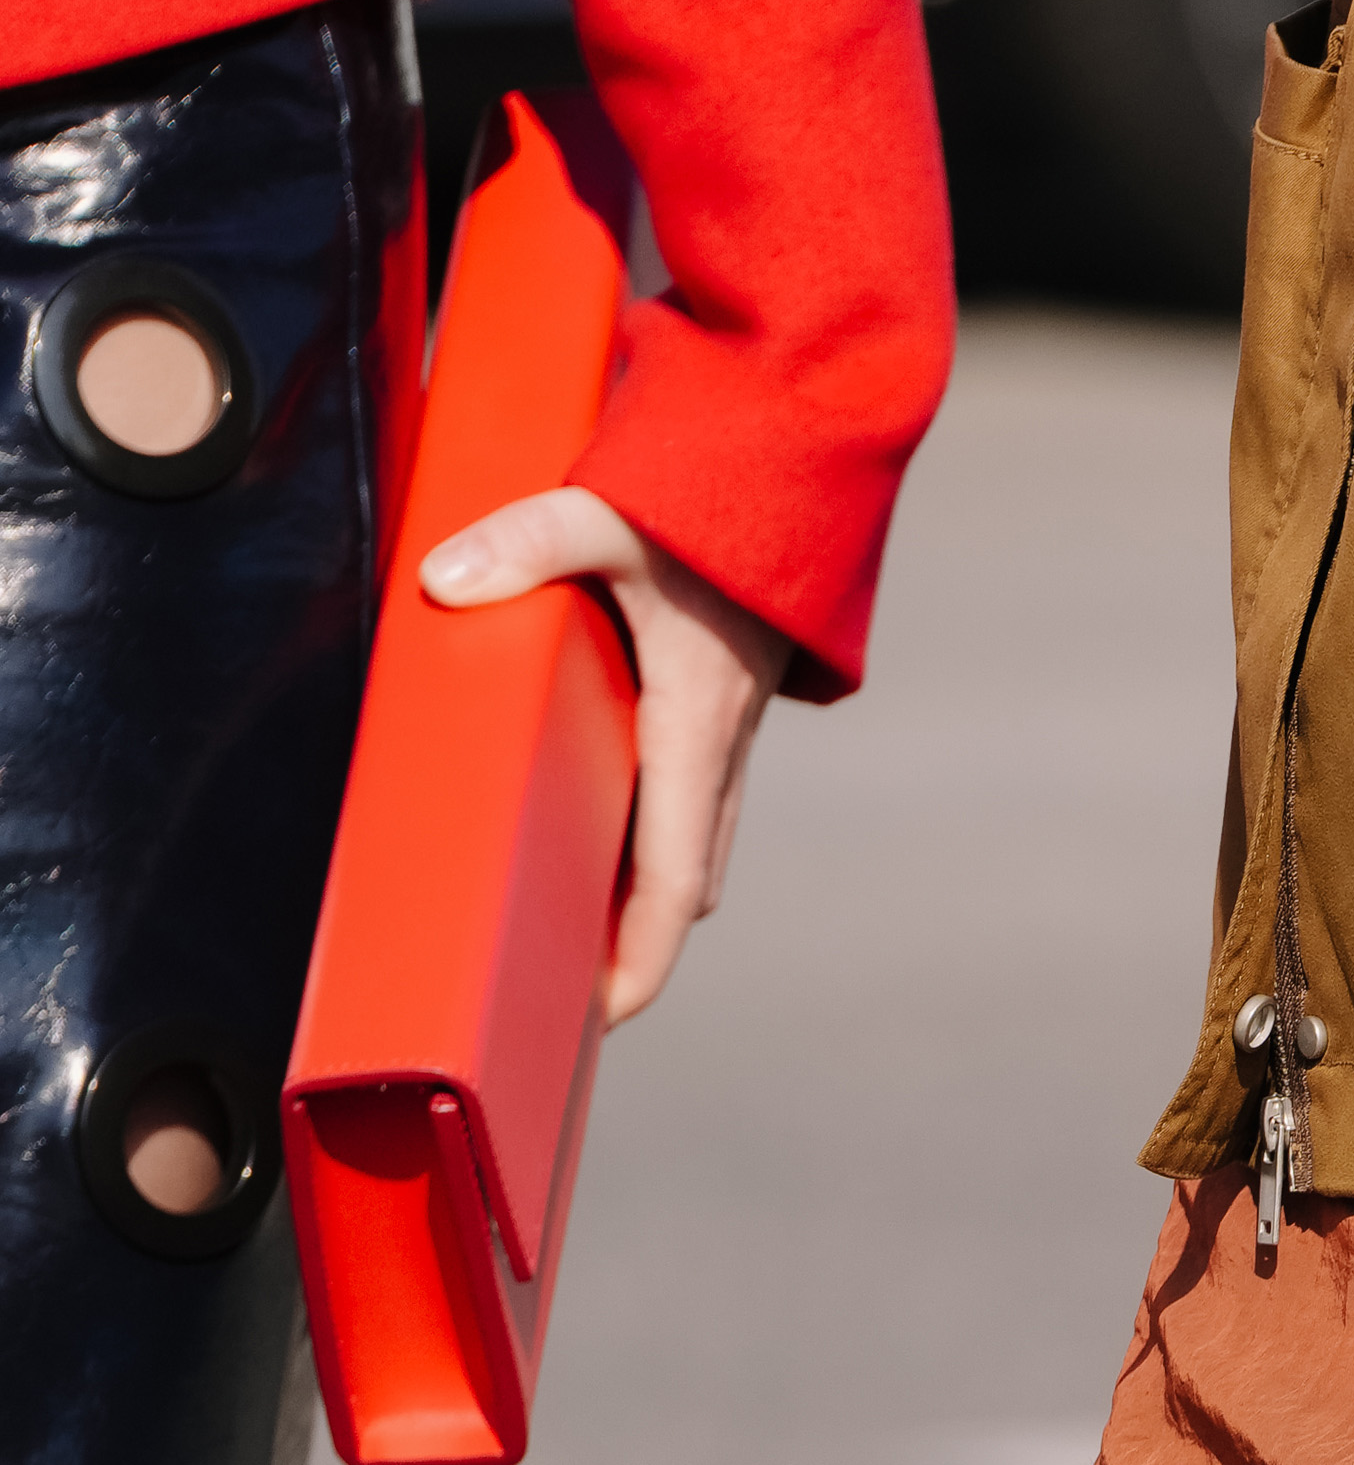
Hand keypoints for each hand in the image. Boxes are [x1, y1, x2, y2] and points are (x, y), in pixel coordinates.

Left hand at [417, 488, 790, 1022]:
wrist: (800, 450)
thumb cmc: (714, 486)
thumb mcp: (609, 509)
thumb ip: (527, 541)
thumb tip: (443, 580)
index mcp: (698, 720)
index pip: (675, 877)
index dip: (641, 957)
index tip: (604, 1013)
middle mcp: (724, 740)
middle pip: (686, 879)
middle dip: (638, 946)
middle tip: (572, 992)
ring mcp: (731, 725)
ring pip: (696, 842)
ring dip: (647, 897)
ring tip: (580, 933)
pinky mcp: (724, 701)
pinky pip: (694, 800)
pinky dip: (656, 842)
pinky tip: (602, 838)